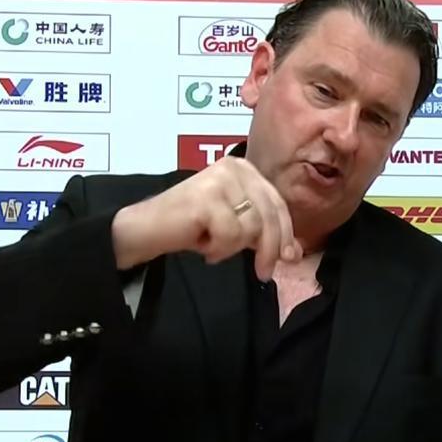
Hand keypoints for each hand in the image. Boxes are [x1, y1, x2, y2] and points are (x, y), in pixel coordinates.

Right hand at [111, 154, 301, 278]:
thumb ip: (264, 232)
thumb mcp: (236, 226)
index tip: (290, 259)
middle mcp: (234, 167)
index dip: (286, 234)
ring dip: (233, 247)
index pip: (278, 203)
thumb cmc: (192, 227)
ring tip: (213, 245)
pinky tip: (202, 245)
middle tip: (262, 274)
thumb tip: (295, 253)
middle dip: (269, 249)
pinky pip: (231, 235)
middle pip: (270, 215)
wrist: (147, 229)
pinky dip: (218, 248)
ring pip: (252, 227)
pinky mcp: (207, 197)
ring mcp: (220, 179)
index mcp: (244, 168)